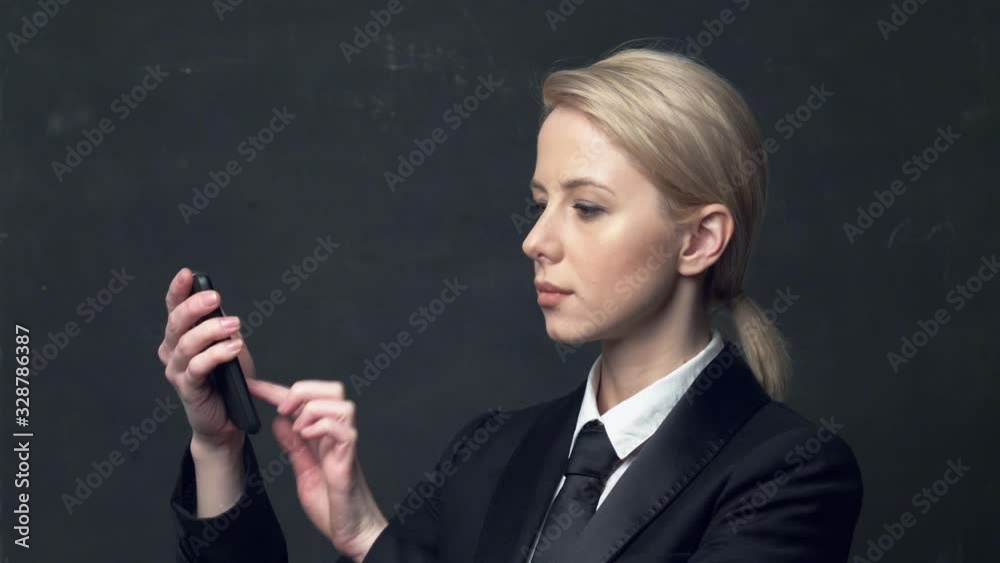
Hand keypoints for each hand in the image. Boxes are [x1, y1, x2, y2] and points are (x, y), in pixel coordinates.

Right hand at [159, 267, 255, 448]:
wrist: (229, 418)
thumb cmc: (228, 380)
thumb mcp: (229, 346)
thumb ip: (221, 328)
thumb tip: (220, 309)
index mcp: (180, 337)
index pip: (174, 308)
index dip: (178, 290)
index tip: (188, 274)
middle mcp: (172, 352)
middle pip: (177, 323)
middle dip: (195, 307)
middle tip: (215, 297)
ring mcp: (177, 371)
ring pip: (187, 344)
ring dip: (212, 331)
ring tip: (234, 326)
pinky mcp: (188, 388)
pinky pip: (199, 367)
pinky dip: (217, 354)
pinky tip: (234, 348)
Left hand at [247, 378, 387, 561]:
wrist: (350, 530)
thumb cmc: (332, 504)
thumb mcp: (303, 470)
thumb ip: (293, 445)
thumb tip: (281, 422)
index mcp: (324, 436)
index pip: (303, 402)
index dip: (275, 390)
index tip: (252, 387)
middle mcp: (337, 435)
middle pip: (332, 389)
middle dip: (303, 390)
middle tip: (283, 408)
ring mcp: (345, 445)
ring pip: (341, 403)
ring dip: (314, 408)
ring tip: (299, 428)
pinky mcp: (349, 459)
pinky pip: (344, 430)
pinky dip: (323, 426)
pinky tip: (309, 436)